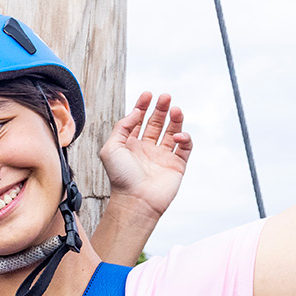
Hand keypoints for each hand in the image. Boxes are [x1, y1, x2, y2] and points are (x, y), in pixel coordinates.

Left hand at [99, 92, 191, 220]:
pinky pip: (185, 147)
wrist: (136, 200)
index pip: (139, 121)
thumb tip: (135, 112)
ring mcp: (163, 157)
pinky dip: (184, 137)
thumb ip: (122, 127)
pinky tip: (177, 135)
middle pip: (157, 123)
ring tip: (175, 109)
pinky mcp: (177, 165)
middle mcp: (147, 149)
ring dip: (175, 119)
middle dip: (161, 109)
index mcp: (131, 145)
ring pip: (172, 132)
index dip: (143, 106)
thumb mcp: (111, 148)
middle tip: (165, 97)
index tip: (148, 94)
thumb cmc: (120, 178)